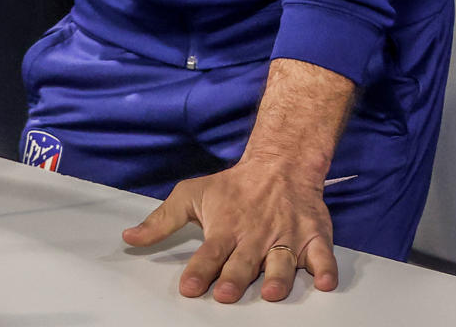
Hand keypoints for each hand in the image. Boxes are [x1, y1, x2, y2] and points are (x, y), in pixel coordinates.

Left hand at [123, 157, 338, 302]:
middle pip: (244, 262)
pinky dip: (325, 268)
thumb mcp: (192, 194)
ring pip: (282, 261)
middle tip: (226, 293)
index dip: (199, 271)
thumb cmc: (234, 185)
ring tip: (272, 292)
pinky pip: (322, 255)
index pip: (209, 253)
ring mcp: (286, 236)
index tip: (190, 288)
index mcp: (226, 227)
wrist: (281, 162)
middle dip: (235, 278)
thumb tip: (129, 239)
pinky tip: (324, 281)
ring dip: (278, 277)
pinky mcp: (313, 237)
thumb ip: (161, 221)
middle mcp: (255, 235)